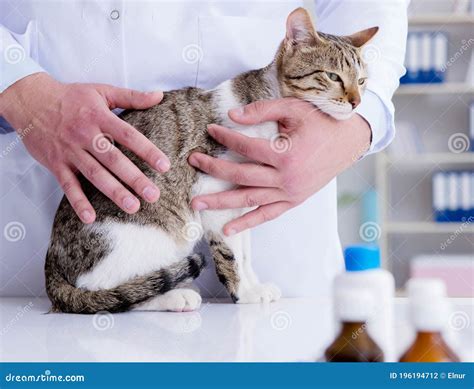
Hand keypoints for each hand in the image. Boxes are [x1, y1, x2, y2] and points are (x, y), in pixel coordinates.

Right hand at [0, 73, 169, 222]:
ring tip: (133, 207)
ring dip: (114, 192)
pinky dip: (78, 202)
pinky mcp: (56, 164)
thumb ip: (132, 96)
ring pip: (94, 174)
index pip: (128, 136)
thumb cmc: (71, 97)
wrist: (30, 101)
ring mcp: (70, 151)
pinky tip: (90, 217)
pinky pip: (68, 185)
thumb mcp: (102, 91)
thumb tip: (160, 95)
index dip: (147, 151)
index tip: (164, 166)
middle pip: (114, 160)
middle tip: (153, 195)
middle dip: (134, 178)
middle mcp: (86, 135)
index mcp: (99, 117)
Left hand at [188, 98, 370, 235]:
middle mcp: (285, 178)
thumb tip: (232, 115)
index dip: (225, 137)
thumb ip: (263, 111)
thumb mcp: (294, 109)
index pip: (245, 147)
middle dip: (213, 169)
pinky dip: (247, 223)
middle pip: (241, 175)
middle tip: (192, 162)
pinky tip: (228, 229)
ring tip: (197, 205)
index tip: (210, 129)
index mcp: (285, 154)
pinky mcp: (293, 201)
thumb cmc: (322, 122)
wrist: (350, 141)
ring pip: (249, 200)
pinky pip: (267, 215)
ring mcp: (289, 193)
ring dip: (222, 202)